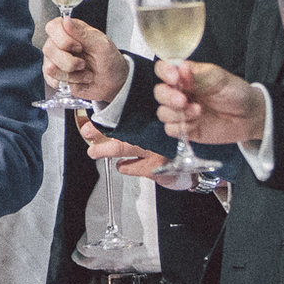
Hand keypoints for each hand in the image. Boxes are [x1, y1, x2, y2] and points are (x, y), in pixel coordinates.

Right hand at [41, 17, 130, 106]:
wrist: (113, 83)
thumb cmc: (109, 60)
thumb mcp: (101, 45)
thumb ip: (82, 33)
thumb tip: (66, 20)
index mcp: (70, 30)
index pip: (52, 27)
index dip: (64, 39)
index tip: (80, 47)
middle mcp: (59, 43)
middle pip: (49, 49)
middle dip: (70, 62)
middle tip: (84, 64)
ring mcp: (55, 60)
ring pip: (50, 68)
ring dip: (72, 75)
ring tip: (85, 73)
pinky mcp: (55, 76)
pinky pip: (52, 81)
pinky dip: (70, 84)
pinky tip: (79, 80)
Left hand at [76, 114, 193, 189]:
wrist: (195, 168)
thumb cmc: (174, 147)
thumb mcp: (160, 131)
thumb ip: (142, 125)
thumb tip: (116, 122)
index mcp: (155, 121)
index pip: (130, 115)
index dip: (111, 115)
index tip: (95, 114)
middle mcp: (155, 133)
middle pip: (124, 128)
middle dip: (102, 131)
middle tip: (87, 130)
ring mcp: (156, 150)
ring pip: (125, 146)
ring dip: (106, 149)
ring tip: (94, 151)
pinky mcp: (158, 167)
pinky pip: (135, 167)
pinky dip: (126, 167)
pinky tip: (121, 166)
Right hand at [154, 61, 265, 145]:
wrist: (249, 115)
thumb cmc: (234, 92)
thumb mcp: (218, 77)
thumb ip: (197, 73)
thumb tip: (179, 66)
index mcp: (184, 76)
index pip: (163, 70)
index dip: (164, 72)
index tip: (174, 77)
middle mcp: (179, 92)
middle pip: (159, 93)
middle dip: (169, 97)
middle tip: (183, 100)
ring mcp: (181, 112)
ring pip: (162, 113)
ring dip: (177, 113)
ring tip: (198, 111)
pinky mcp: (186, 129)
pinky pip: (171, 130)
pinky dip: (180, 127)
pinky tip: (196, 124)